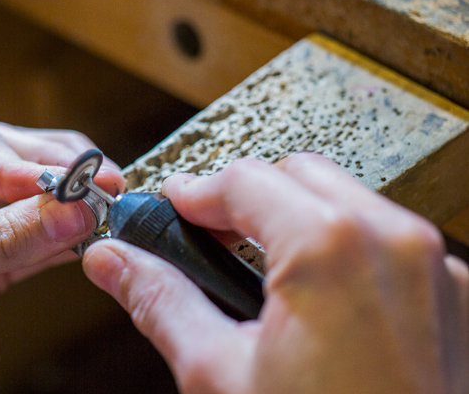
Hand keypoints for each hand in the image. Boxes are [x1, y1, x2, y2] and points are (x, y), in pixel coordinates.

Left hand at [0, 120, 123, 393]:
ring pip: (18, 200)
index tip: (65, 181)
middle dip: (51, 173)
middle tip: (102, 182)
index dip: (18, 162)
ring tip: (106, 205)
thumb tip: (67, 211)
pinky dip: (56, 241)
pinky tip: (85, 236)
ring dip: (61, 205)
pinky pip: (24, 243)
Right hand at [83, 153, 468, 393]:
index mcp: (331, 250)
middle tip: (206, 234)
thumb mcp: (219, 375)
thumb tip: (115, 262)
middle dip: (247, 196)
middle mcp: (394, 244)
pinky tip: (314, 293)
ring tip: (256, 265)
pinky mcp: (451, 298)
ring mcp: (434, 271)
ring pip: (348, 199)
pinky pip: (389, 240)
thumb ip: (161, 301)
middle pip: (299, 175)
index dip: (195, 192)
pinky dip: (345, 246)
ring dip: (295, 216)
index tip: (171, 208)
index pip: (245, 179)